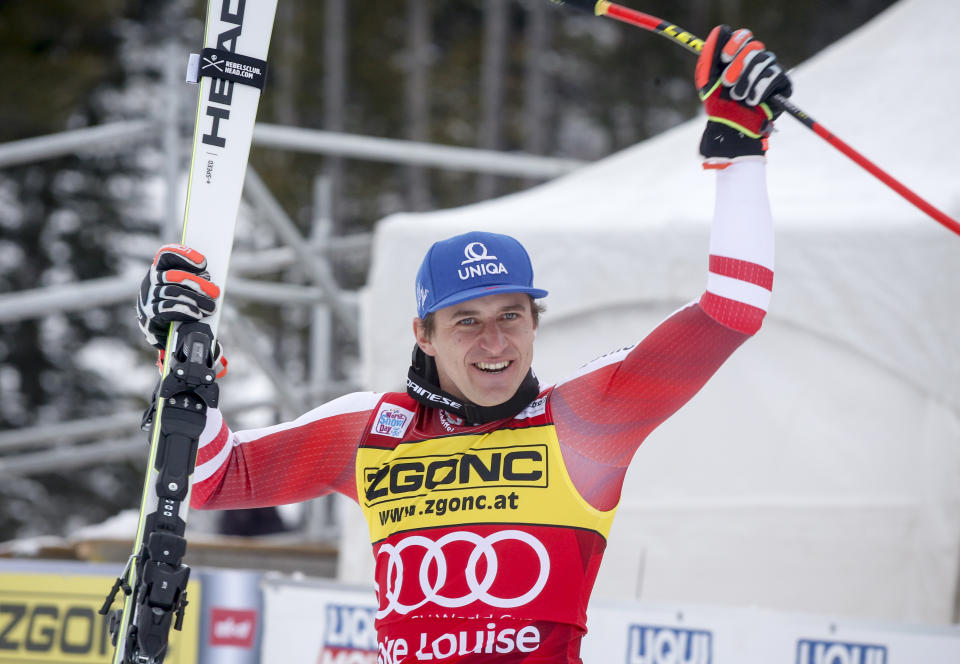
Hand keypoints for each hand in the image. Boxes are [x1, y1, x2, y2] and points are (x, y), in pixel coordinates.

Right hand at [137, 245, 219, 349]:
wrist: (169, 335)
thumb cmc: (183, 307)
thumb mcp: (190, 290)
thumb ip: (196, 281)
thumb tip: (208, 279)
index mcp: (160, 270)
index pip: (166, 254)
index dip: (184, 255)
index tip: (203, 263)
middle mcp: (151, 281)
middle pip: (173, 275)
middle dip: (197, 283)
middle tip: (214, 292)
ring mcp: (148, 298)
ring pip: (172, 291)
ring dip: (195, 299)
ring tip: (210, 308)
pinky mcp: (149, 315)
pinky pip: (167, 308)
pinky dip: (185, 310)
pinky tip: (198, 315)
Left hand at [695, 25, 792, 165]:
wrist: (731, 129)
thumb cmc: (718, 107)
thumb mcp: (708, 80)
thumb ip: (710, 55)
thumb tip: (719, 30)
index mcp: (739, 58)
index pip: (744, 37)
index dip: (735, 43)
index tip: (724, 58)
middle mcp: (756, 62)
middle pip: (754, 47)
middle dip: (739, 65)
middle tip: (727, 83)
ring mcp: (770, 72)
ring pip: (764, 59)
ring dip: (747, 80)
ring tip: (739, 97)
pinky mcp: (782, 85)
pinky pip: (775, 75)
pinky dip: (760, 88)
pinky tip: (752, 100)